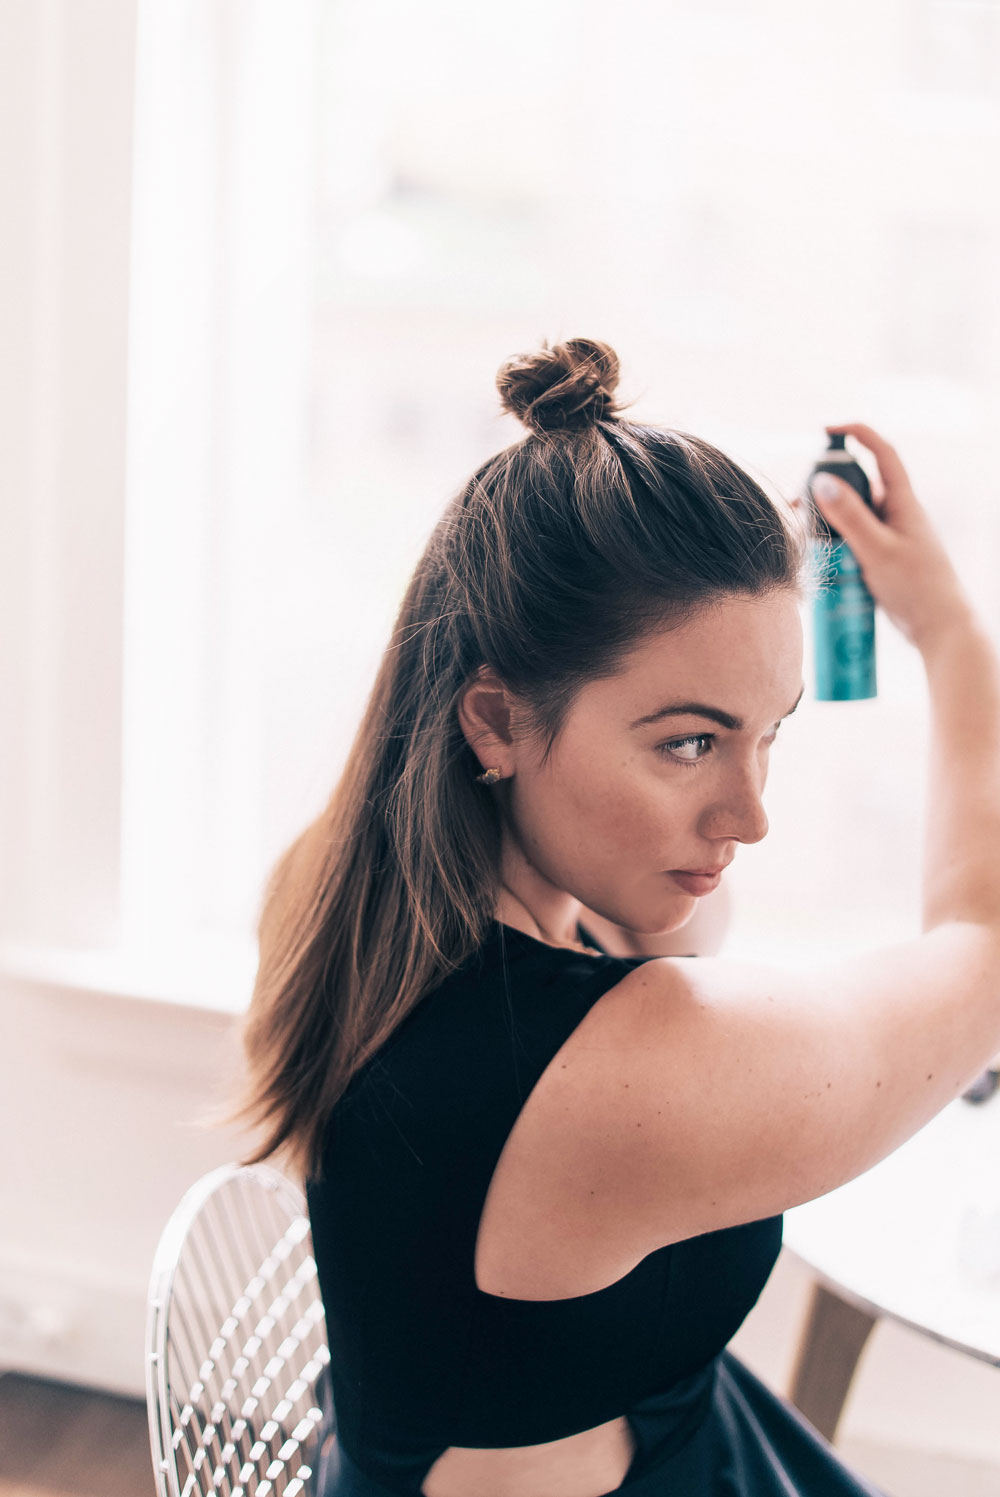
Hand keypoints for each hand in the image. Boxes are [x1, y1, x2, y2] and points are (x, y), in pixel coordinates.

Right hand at [798, 424, 972, 654]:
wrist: (939, 628)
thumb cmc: (917, 588)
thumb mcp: (878, 549)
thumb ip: (850, 516)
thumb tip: (822, 481)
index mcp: (903, 502)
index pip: (881, 453)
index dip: (857, 434)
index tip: (827, 430)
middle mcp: (896, 513)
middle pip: (858, 486)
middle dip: (827, 487)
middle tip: (798, 500)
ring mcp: (889, 536)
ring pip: (851, 516)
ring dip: (827, 521)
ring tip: (801, 534)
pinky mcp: (882, 558)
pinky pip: (852, 541)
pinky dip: (834, 544)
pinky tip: (819, 558)